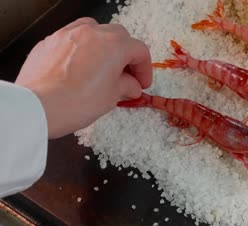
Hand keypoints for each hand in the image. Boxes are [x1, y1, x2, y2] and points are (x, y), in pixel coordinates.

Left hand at [15, 17, 151, 138]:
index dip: (145, 69)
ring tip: (102, 66)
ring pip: (95, 31)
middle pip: (119, 36)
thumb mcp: (112, 97)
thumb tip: (131, 85)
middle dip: (126, 55)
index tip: (141, 84)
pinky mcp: (50, 42)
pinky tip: (79, 68)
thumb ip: (126, 86)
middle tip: (126, 76)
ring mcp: (69, 34)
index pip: (139, 50)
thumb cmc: (77, 102)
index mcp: (114, 45)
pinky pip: (73, 39)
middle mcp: (93, 33)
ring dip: (104, 46)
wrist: (38, 106)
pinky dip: (82, 49)